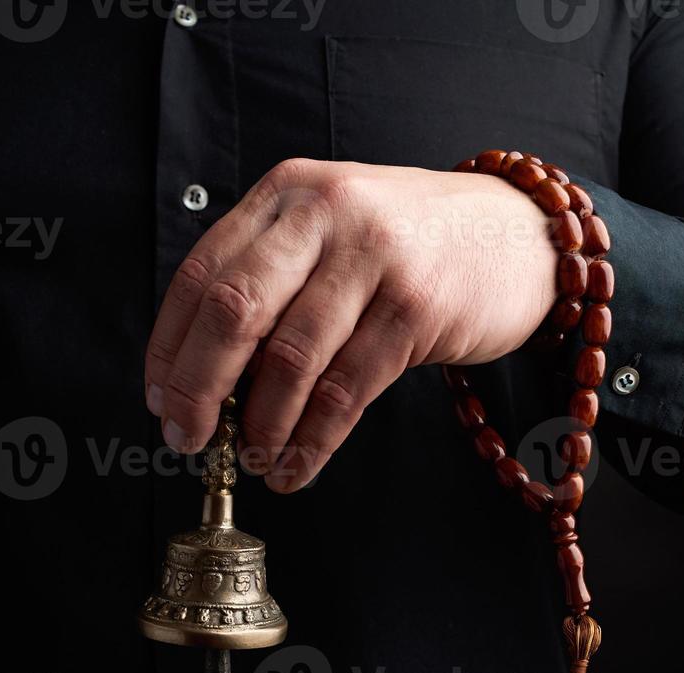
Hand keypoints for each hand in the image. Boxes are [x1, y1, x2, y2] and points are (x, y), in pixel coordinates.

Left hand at [144, 158, 559, 490]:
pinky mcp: (417, 309)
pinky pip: (346, 391)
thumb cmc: (413, 243)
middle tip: (188, 439)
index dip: (170, 346)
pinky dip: (313, 441)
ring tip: (253, 462)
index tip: (160, 399)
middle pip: (234, 311)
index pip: (202, 273)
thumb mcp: (332, 230)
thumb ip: (272, 278)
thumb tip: (207, 374)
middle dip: (199, 388)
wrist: (523, 234)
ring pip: (291, 360)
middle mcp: (326, 214)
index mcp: (288, 193)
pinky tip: (296, 466)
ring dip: (261, 427)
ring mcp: (375, 258)